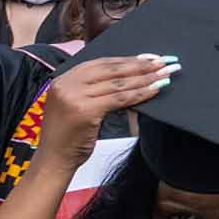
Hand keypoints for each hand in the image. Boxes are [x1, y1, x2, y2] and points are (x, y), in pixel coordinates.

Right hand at [35, 54, 173, 167]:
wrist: (54, 161)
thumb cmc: (68, 137)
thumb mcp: (77, 105)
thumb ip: (95, 90)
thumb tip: (130, 78)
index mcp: (64, 78)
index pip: (102, 63)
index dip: (127, 60)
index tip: (148, 58)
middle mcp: (68, 84)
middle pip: (112, 70)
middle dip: (140, 65)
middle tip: (162, 62)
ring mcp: (75, 96)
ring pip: (118, 84)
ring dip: (145, 78)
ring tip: (165, 74)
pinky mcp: (85, 110)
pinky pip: (120, 99)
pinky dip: (140, 94)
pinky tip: (155, 90)